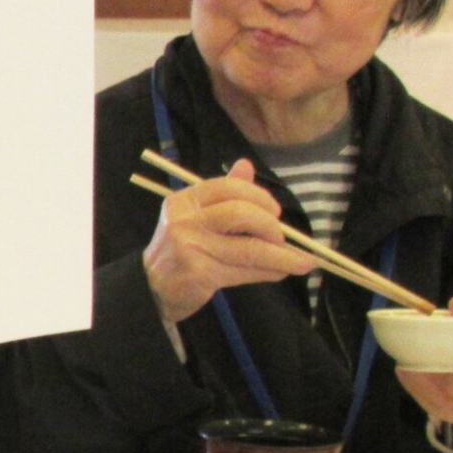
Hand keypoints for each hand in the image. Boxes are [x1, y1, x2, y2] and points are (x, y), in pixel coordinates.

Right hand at [142, 157, 317, 325]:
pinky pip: (244, 271)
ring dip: (281, 256)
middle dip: (270, 225)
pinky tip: (280, 273)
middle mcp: (184, 221)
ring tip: (301, 262)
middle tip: (282, 237)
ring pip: (248, 248)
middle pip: (239, 214)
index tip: (275, 211)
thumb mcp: (196, 216)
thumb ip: (223, 193)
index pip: (228, 187)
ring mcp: (190, 248)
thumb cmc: (180, 249)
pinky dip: (268, 272)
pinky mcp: (199, 275)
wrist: (151, 288)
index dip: (258, 195)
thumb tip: (246, 165)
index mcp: (184, 200)